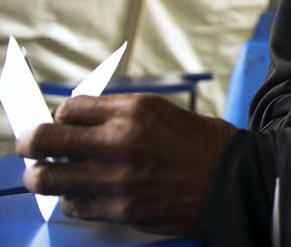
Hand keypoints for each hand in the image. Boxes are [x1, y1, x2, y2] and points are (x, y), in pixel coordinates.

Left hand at [18, 94, 238, 234]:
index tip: (63, 125)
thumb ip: (121, 114)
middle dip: (32, 143)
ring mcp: (115, 178)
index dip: (60, 117)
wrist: (232, 181)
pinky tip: (86, 193)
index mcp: (133, 111)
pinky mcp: (118, 208)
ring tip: (50, 174)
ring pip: (47, 178)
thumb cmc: (202, 145)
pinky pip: (73, 205)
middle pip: (44, 139)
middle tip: (34, 148)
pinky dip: (73, 199)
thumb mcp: (163, 112)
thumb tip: (81, 119)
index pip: (69, 108)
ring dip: (43, 176)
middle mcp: (119, 141)